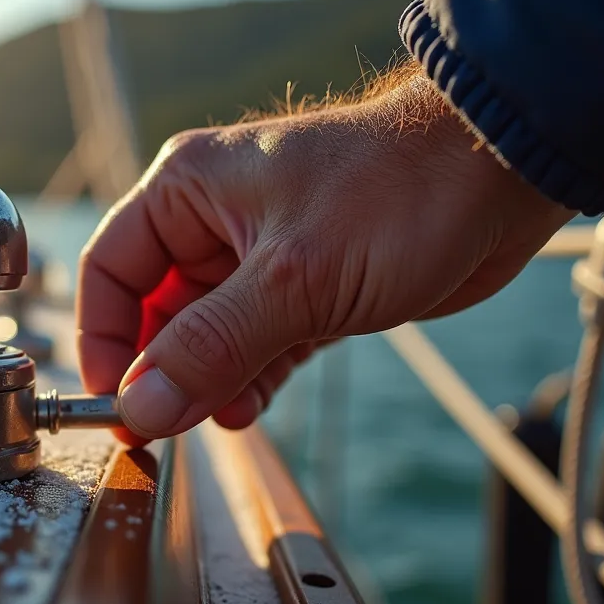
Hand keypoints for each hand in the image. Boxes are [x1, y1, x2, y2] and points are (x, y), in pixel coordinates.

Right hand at [76, 70, 575, 443]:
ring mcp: (261, 257)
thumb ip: (210, 346)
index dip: (103, 338)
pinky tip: (247, 408)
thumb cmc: (397, 193)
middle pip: (154, 308)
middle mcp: (214, 220)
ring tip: (214, 419)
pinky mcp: (306, 288)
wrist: (500, 177)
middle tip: (164, 426)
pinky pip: (255, 343)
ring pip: (206, 333)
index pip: (111, 270)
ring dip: (205, 380)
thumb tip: (140, 405)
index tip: (116, 400)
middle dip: (159, 369)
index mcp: (188, 190)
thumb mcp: (292, 280)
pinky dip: (248, 378)